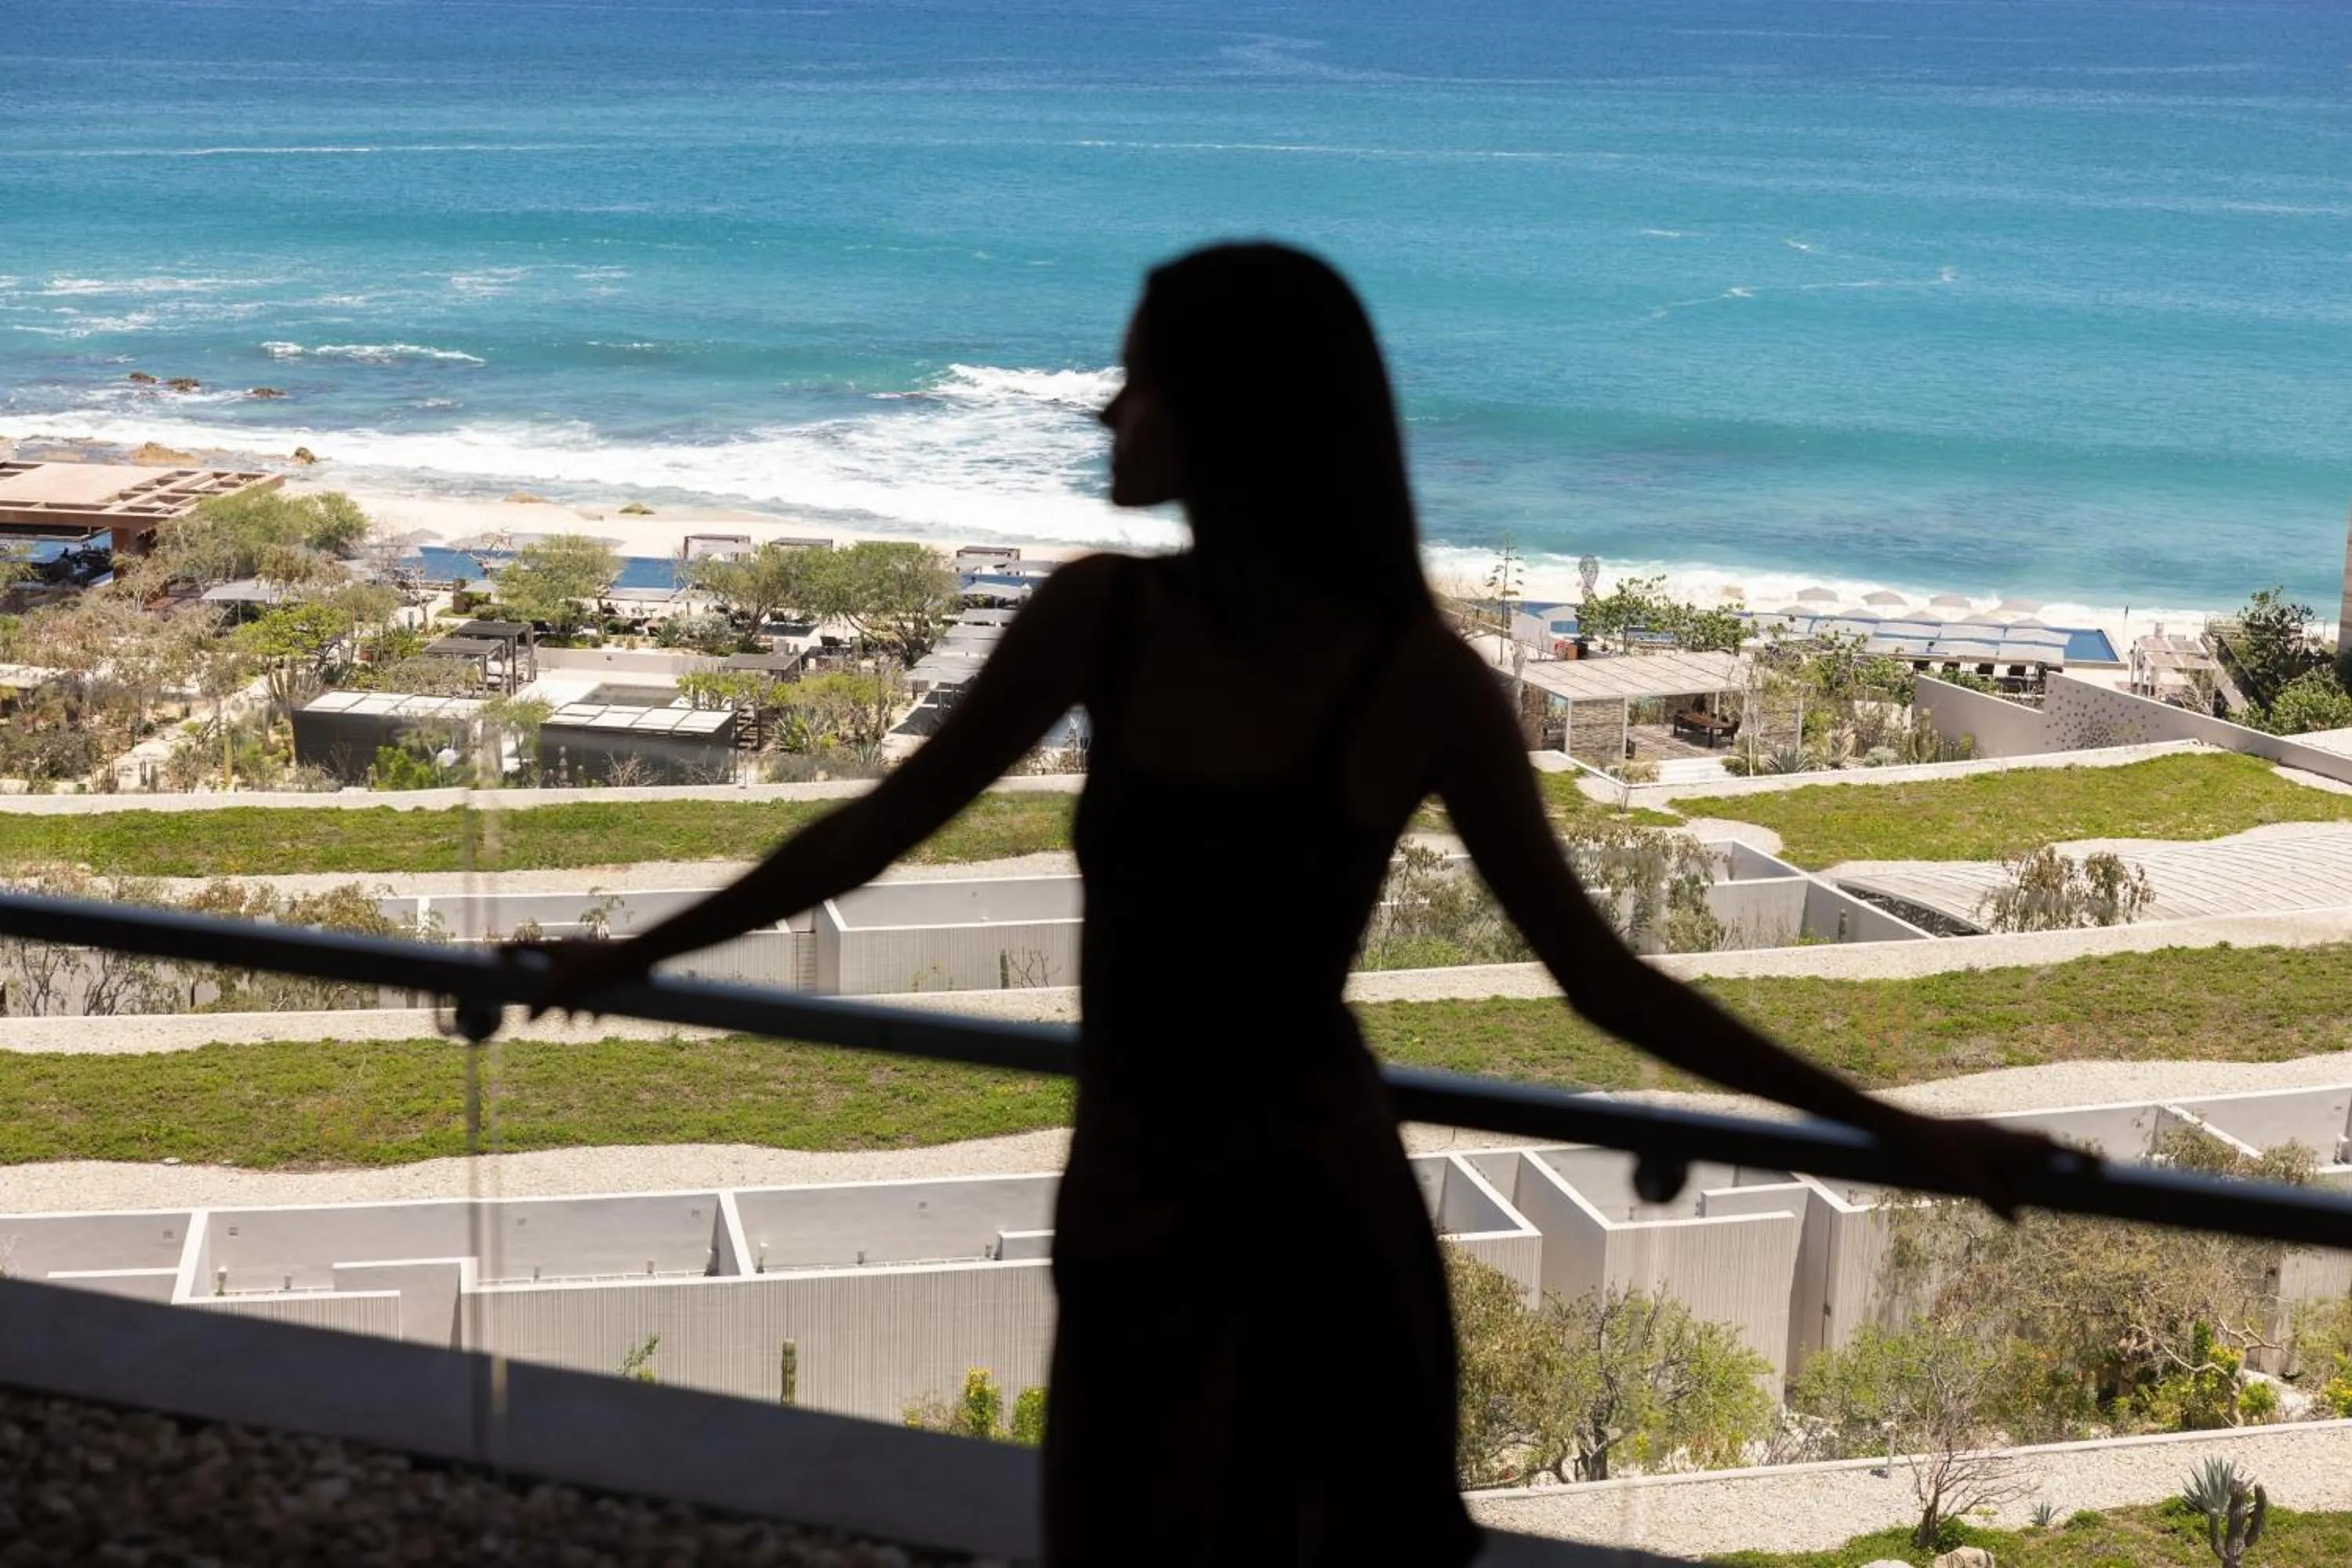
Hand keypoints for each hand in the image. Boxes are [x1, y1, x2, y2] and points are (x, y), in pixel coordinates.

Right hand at [503, 937, 650, 1020]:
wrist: (635, 960)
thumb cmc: (596, 968)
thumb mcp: (564, 989)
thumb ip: (543, 1004)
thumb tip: (527, 1020)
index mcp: (555, 948)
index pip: (523, 947)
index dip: (507, 952)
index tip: (493, 956)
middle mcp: (570, 950)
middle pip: (549, 973)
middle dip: (547, 997)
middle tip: (543, 1012)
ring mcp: (588, 959)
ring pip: (572, 986)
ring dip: (572, 1006)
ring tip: (574, 1022)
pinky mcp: (606, 970)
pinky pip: (593, 991)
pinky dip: (593, 1006)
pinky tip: (596, 1020)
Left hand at [1884, 1109, 2068, 1221]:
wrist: (1901, 1128)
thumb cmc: (1930, 1151)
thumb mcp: (1962, 1179)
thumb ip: (1991, 1198)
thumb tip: (2019, 1218)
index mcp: (2001, 1141)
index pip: (2049, 1146)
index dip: (2077, 1155)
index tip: (2102, 1166)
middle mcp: (1997, 1133)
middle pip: (2040, 1142)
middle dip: (2062, 1156)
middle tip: (2082, 1173)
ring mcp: (1984, 1133)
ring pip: (2021, 1144)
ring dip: (2038, 1158)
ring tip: (2050, 1179)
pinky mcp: (1972, 1136)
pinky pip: (2003, 1147)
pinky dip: (2015, 1161)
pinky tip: (2008, 1174)